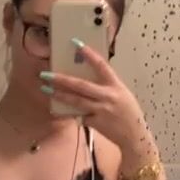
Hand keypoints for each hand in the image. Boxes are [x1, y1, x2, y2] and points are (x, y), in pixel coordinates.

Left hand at [39, 43, 155, 160]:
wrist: (134, 135)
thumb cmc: (128, 112)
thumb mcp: (122, 94)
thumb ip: (106, 86)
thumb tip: (85, 79)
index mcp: (116, 86)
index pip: (101, 65)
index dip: (89, 54)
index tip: (76, 44)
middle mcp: (108, 96)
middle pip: (81, 85)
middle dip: (61, 79)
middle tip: (46, 74)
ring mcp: (101, 111)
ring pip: (76, 100)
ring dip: (59, 94)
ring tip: (45, 88)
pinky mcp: (95, 123)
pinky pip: (79, 115)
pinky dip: (69, 112)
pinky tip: (58, 109)